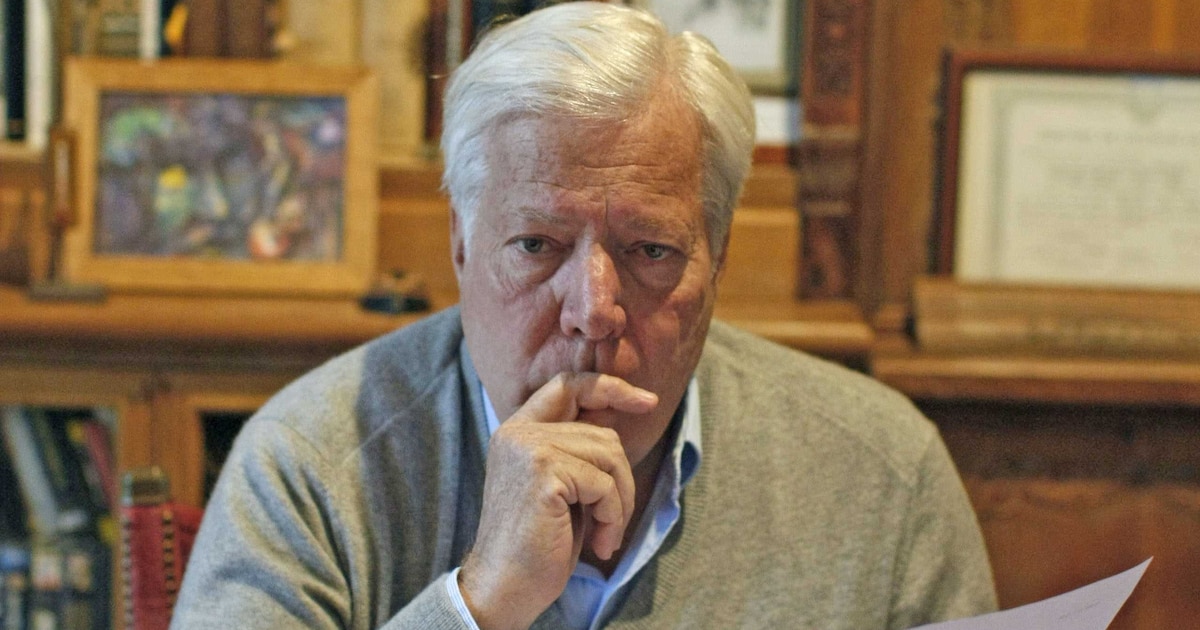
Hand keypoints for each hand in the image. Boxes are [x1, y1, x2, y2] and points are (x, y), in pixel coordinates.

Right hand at [458, 372, 657, 629]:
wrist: (505, 587)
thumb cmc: (539, 543)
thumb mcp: (561, 484)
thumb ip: (578, 449)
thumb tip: (621, 414)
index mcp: (518, 431)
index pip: (568, 385)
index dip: (610, 388)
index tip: (647, 401)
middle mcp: (518, 432)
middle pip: (602, 433)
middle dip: (621, 478)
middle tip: (614, 519)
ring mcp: (529, 449)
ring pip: (609, 456)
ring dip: (619, 502)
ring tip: (606, 533)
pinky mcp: (543, 473)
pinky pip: (604, 484)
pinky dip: (613, 517)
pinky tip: (601, 542)